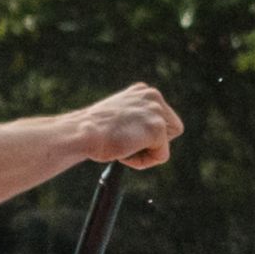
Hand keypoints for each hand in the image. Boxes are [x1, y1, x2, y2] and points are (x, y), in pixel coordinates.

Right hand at [61, 82, 185, 170]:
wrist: (81, 133)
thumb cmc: (92, 131)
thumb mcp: (118, 116)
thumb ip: (136, 119)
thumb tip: (146, 134)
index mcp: (143, 91)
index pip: (164, 118)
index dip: (151, 135)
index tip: (131, 137)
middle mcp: (153, 96)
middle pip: (173, 130)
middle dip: (155, 143)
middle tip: (129, 144)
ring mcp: (156, 111)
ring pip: (165, 145)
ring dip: (146, 153)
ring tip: (123, 147)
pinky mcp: (157, 129)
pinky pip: (160, 157)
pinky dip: (143, 162)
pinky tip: (124, 153)